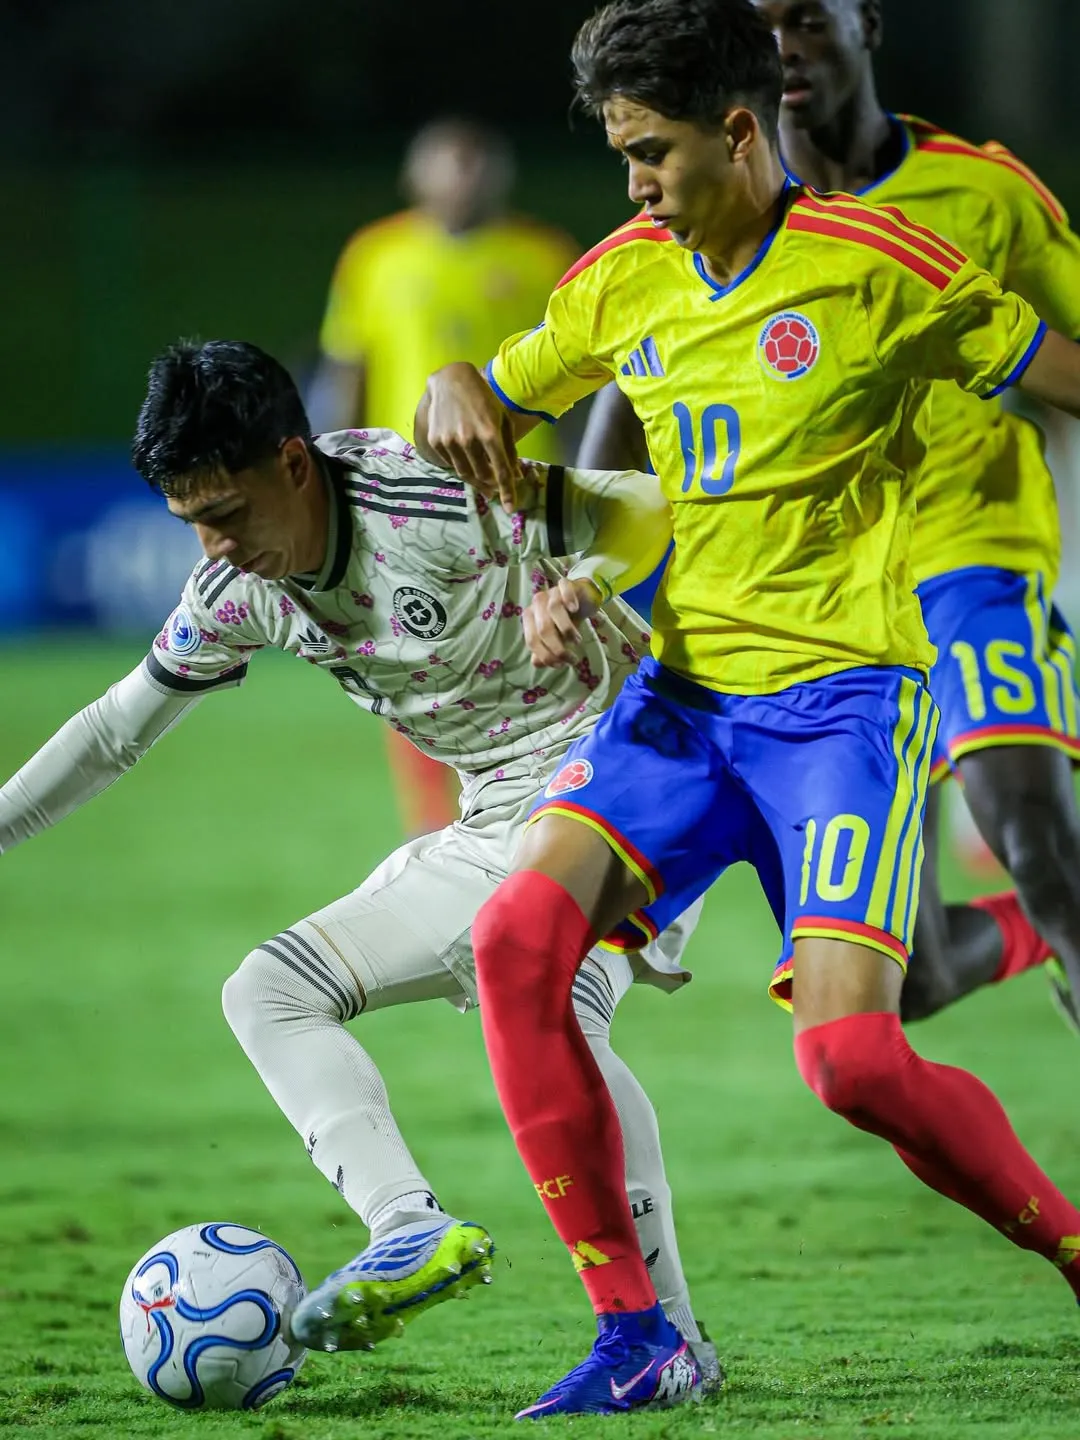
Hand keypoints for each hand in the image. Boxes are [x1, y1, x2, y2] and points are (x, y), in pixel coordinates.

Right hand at [419, 363, 522, 511]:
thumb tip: (517, 475)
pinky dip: (461, 466)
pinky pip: (451, 464)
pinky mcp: (436, 441)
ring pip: (465, 473)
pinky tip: (466, 460)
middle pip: (483, 475)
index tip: (510, 507)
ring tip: (482, 480)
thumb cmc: (483, 398)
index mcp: (489, 433)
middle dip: (492, 485)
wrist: (450, 381)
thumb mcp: (502, 419)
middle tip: (495, 488)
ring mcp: (449, 441)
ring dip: (476, 480)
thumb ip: (510, 448)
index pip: (501, 470)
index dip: (507, 491)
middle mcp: (468, 440)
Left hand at [523, 577, 602, 667]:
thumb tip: (537, 663)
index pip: (532, 640)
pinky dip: (569, 599)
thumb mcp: (556, 638)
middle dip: (558, 648)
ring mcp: (551, 592)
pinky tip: (575, 609)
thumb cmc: (565, 619)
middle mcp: (537, 604)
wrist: (581, 597)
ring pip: (553, 610)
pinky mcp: (565, 584)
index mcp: (529, 618)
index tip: (560, 665)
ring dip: (567, 629)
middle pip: (543, 629)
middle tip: (571, 659)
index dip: (545, 656)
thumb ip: (544, 650)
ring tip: (577, 641)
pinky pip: (565, 589)